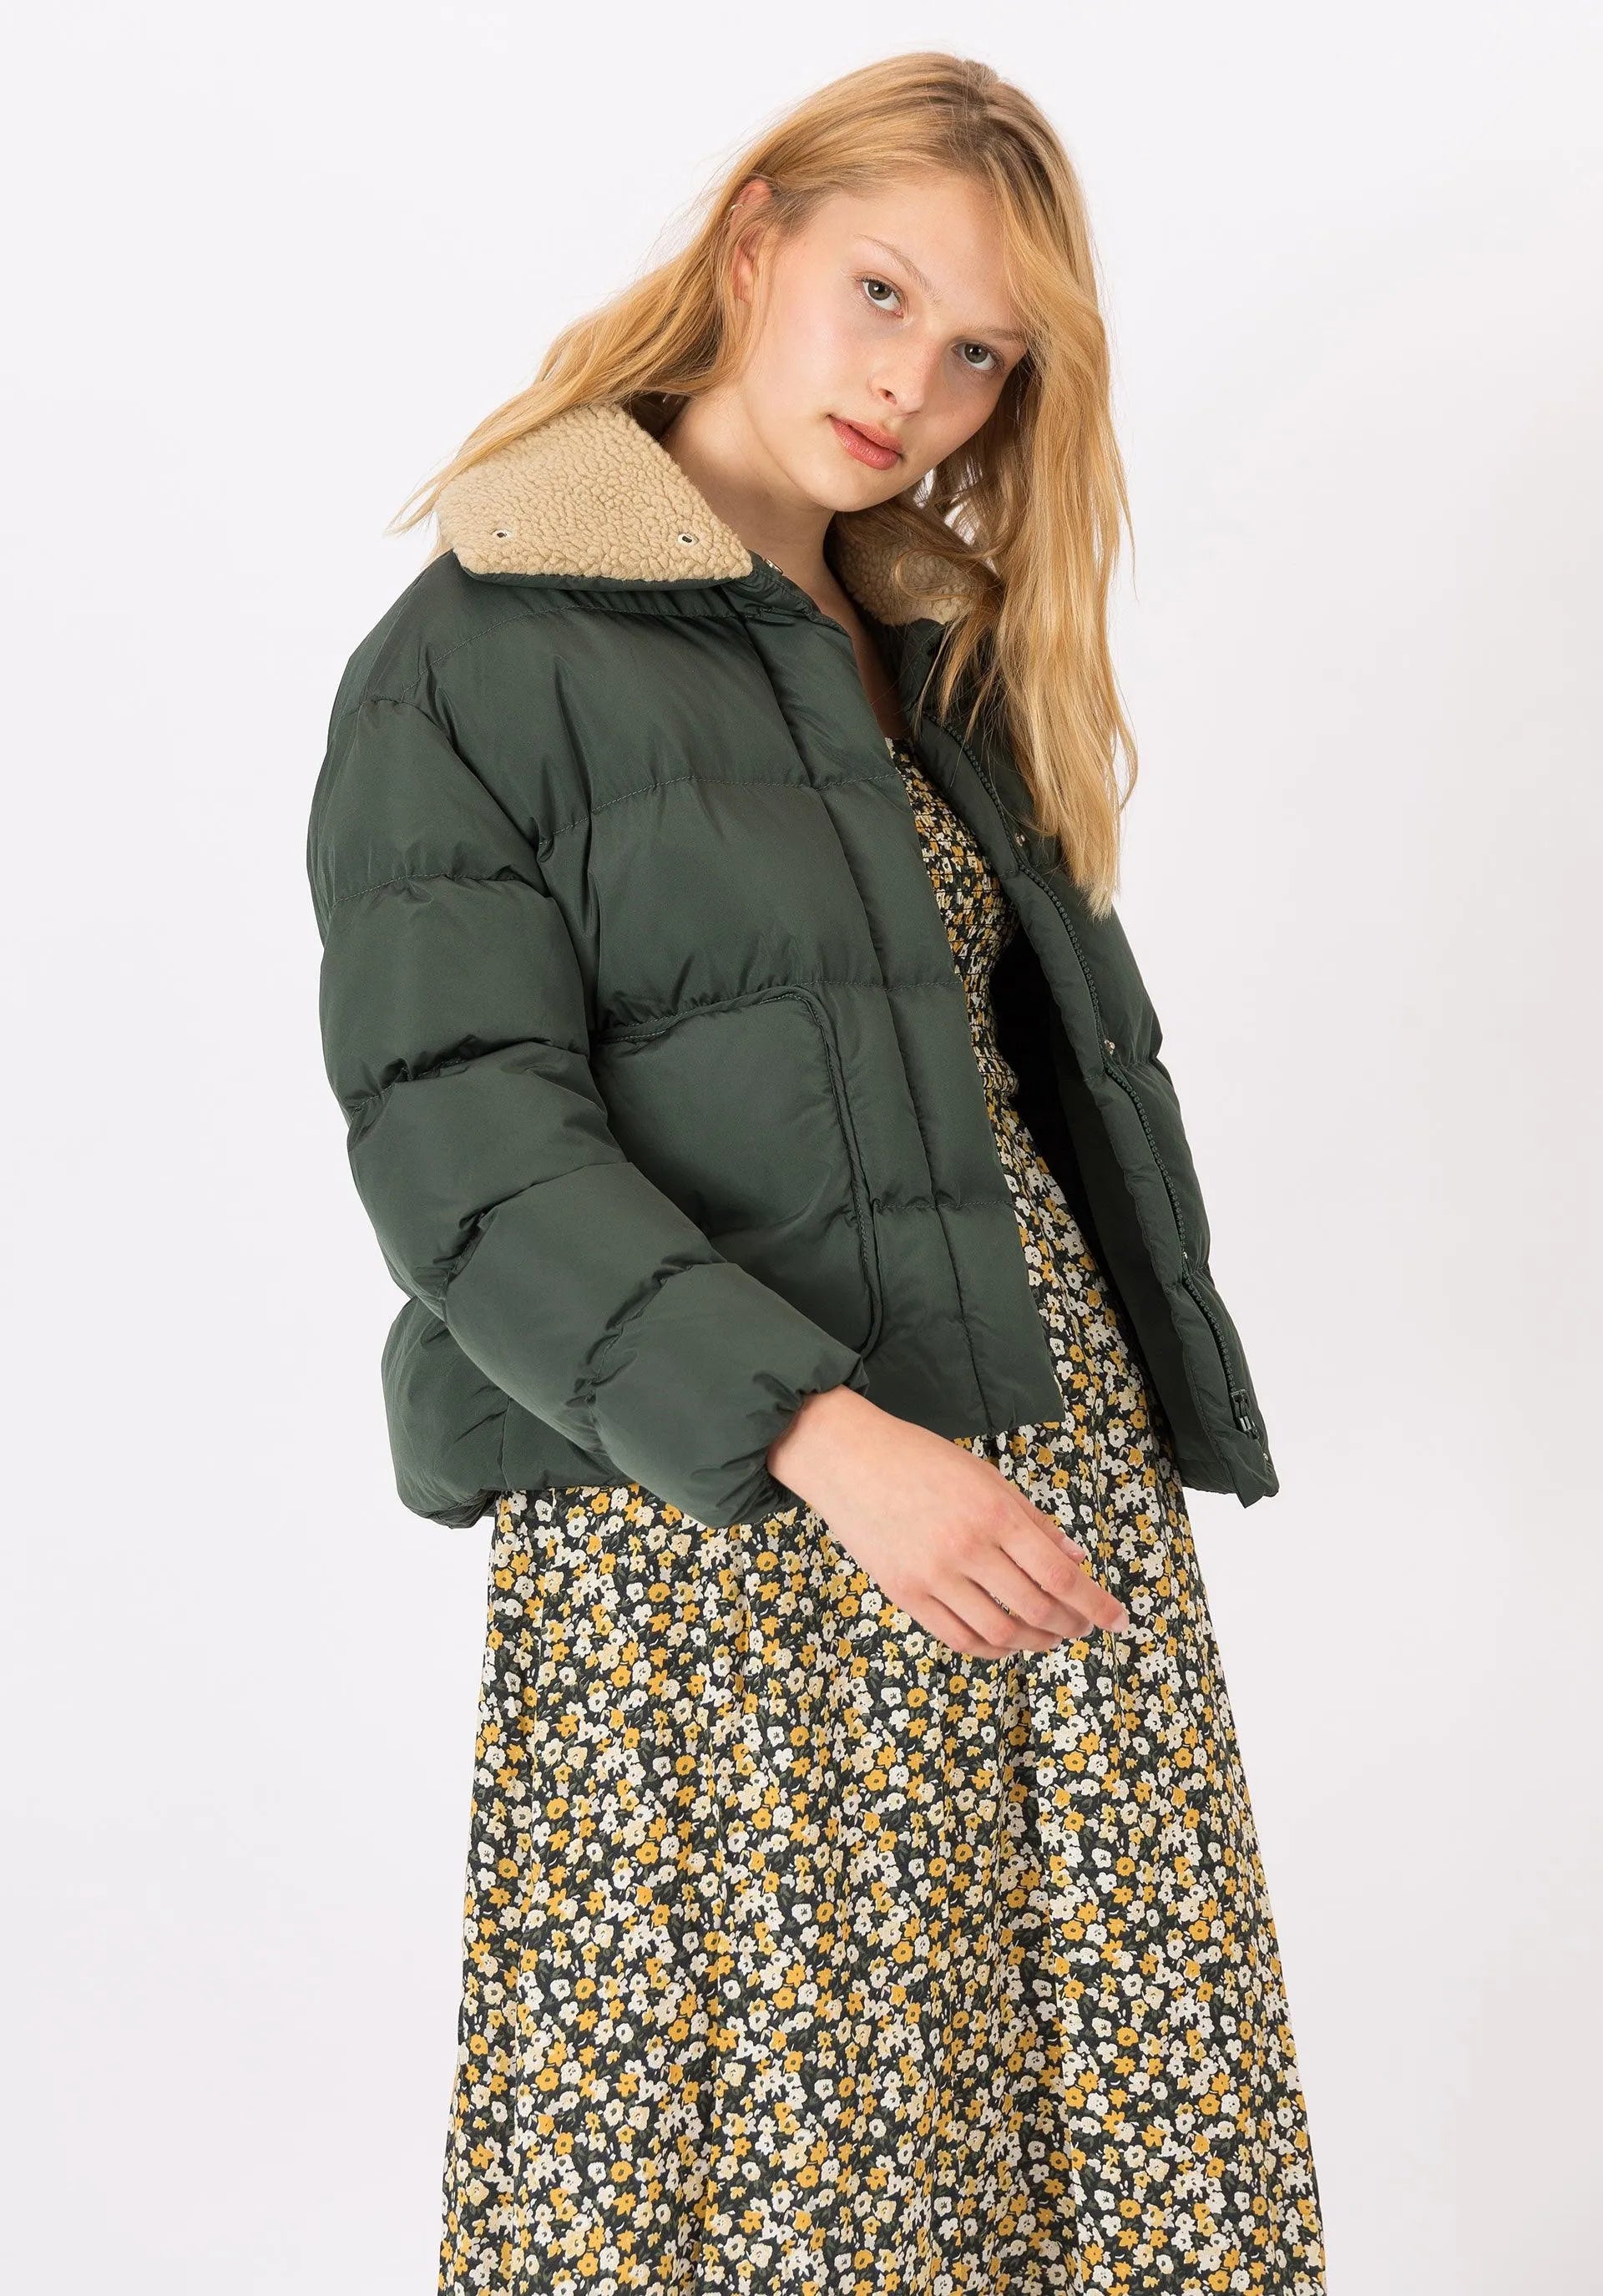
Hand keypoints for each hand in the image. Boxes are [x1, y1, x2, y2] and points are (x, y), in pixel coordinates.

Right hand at [767, 1385, 1130, 1659]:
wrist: (847, 1458)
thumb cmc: (920, 1458)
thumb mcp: (987, 1477)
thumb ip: (1034, 1522)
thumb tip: (1077, 1560)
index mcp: (994, 1513)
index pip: (1061, 1575)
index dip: (1097, 1605)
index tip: (1120, 1620)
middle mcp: (967, 1549)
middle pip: (1037, 1609)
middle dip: (1072, 1625)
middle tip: (1085, 1626)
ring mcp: (933, 1576)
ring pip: (1000, 1633)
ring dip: (1035, 1641)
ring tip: (1049, 1635)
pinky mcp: (905, 1594)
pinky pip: (958, 1638)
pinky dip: (992, 1647)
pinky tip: (1007, 1639)